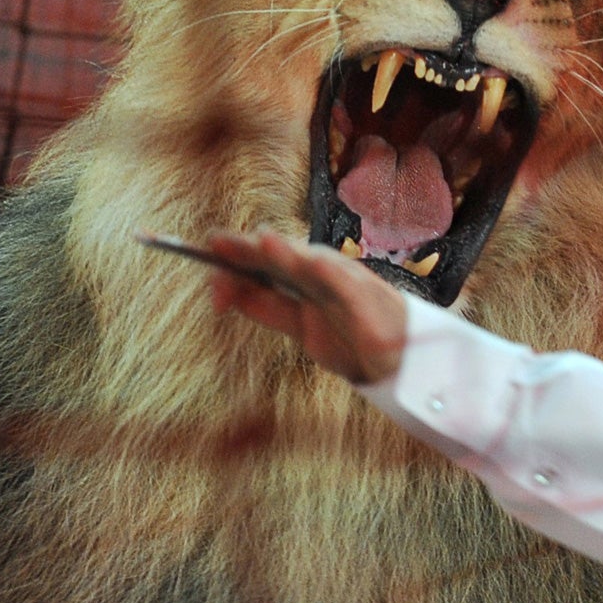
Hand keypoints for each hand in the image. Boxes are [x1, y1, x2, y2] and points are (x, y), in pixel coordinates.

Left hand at [203, 230, 408, 384]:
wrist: (398, 360)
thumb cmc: (350, 336)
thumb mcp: (298, 325)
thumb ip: (266, 307)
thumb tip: (225, 293)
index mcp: (302, 277)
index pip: (261, 261)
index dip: (232, 260)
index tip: (203, 259)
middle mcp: (321, 272)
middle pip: (280, 255)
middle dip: (249, 251)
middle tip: (217, 244)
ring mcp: (345, 283)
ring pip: (311, 262)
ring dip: (287, 252)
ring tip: (263, 242)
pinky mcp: (369, 301)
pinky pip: (348, 285)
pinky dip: (330, 273)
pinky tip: (313, 265)